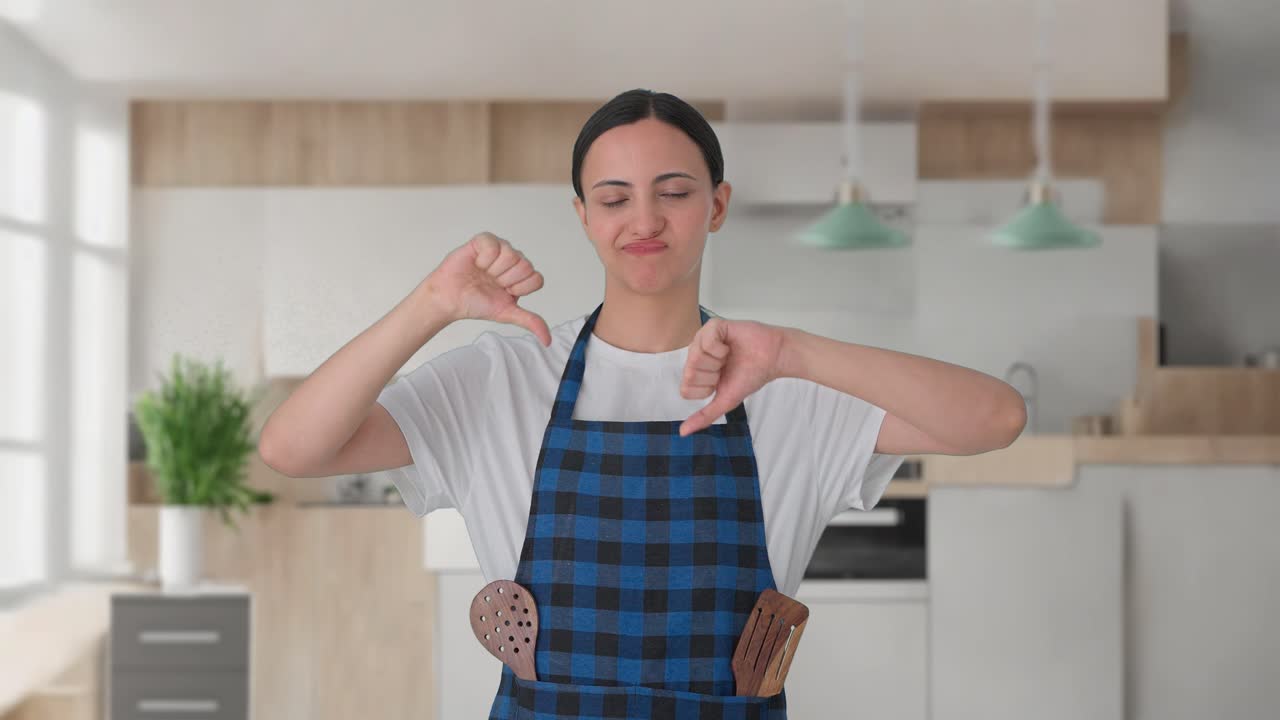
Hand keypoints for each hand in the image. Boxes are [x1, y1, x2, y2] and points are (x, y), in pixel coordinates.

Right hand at [424, 232, 551, 345]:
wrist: (450, 299)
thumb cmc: (475, 303)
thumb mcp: (506, 313)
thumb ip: (529, 321)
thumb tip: (547, 341)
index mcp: (521, 276)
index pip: (536, 278)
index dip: (519, 288)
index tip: (505, 292)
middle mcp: (513, 260)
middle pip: (526, 266)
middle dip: (505, 280)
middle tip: (492, 282)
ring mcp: (499, 248)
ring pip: (512, 255)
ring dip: (494, 270)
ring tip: (483, 273)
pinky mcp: (484, 241)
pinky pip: (494, 245)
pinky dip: (484, 259)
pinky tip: (477, 264)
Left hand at [677, 318, 791, 435]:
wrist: (772, 359)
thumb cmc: (750, 376)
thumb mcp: (725, 401)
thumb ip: (704, 416)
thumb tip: (683, 433)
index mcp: (696, 371)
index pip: (685, 388)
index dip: (706, 388)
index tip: (721, 381)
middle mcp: (696, 354)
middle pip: (689, 373)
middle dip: (713, 375)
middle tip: (727, 368)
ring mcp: (703, 338)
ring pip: (695, 357)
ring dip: (718, 361)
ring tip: (730, 356)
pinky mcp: (714, 325)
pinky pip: (706, 340)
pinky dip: (721, 348)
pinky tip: (730, 346)